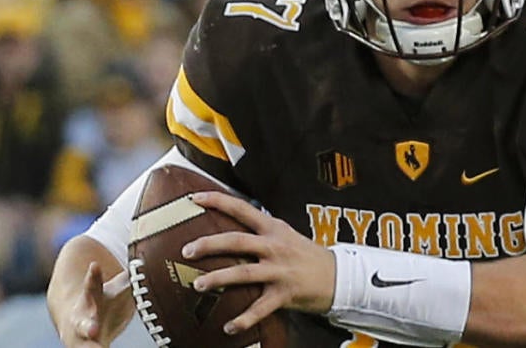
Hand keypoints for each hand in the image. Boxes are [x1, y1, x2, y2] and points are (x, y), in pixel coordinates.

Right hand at [58, 261, 130, 347]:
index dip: (93, 276)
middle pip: (84, 324)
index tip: (94, 266)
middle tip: (93, 329)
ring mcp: (81, 339)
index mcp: (90, 299)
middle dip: (87, 327)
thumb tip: (155, 259)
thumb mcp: (116, 288)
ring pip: (84, 347)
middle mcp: (82, 320)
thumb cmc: (103, 302)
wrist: (74, 322)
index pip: (91, 286)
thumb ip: (132, 277)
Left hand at [183, 191, 335, 334]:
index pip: (242, 208)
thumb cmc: (307, 255)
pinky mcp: (284, 294)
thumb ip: (262, 230)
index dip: (217, 201)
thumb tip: (234, 223)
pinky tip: (228, 327)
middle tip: (186, 249)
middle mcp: (275, 247)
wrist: (339, 276)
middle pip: (237, 241)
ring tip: (197, 284)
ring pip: (243, 273)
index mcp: (273, 228)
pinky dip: (243, 319)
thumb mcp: (286, 235)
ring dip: (218, 278)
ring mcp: (279, 270)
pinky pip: (259, 309)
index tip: (193, 198)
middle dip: (209, 244)